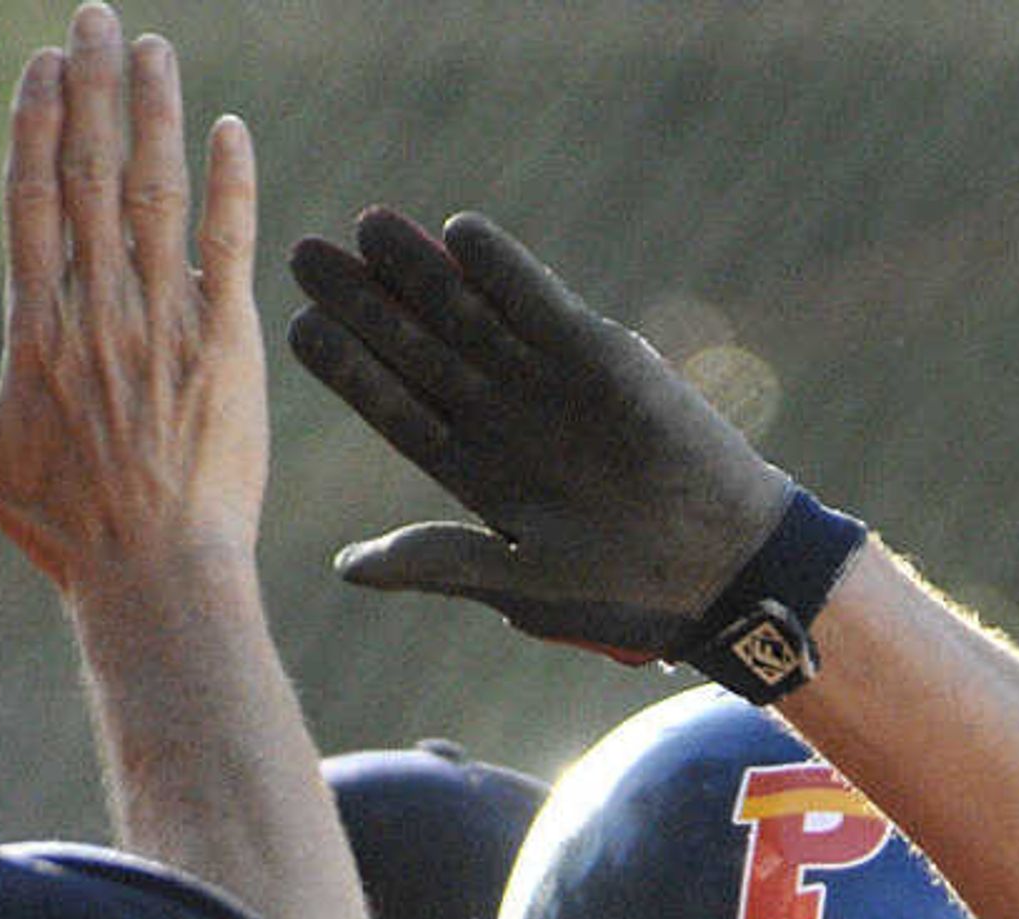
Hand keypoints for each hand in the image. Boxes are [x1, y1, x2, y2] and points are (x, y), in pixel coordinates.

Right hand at [0, 4, 264, 595]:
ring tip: (154, 47)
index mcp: (35, 327)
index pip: (31, 196)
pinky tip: (228, 128)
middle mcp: (97, 309)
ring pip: (156, 191)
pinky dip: (231, 183)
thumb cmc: (62, 530)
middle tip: (97, 15)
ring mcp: (164, 322)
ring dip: (156, 110)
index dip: (37, 120)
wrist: (156, 579)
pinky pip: (229, 244)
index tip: (45, 63)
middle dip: (93, 85)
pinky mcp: (226, 344)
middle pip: (89, 171)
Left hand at [286, 208, 793, 655]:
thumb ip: (435, 562)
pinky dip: (505, 271)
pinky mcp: (601, 354)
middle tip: (308, 256)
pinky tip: (459, 234)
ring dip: (422, 271)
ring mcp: (549, 381)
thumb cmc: (622, 592)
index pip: (396, 409)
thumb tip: (347, 568)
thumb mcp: (518, 583)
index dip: (349, 369)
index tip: (297, 328)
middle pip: (420, 350)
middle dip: (366, 305)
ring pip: (472, 316)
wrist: (722, 566)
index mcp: (476, 472)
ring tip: (369, 226)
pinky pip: (542, 304)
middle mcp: (503, 417)